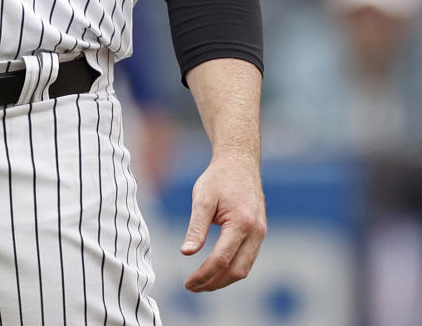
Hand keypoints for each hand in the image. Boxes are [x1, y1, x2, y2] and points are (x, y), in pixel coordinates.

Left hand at [180, 151, 266, 291]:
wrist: (240, 161)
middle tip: (192, 287)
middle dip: (214, 283)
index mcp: (241, 222)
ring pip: (244, 268)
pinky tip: (216, 269)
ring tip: (201, 282)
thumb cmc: (219, 177)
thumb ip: (196, 227)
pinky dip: (232, 269)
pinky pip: (247, 259)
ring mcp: (260, 233)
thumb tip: (186, 253)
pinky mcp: (259, 233)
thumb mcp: (202, 197)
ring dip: (223, 279)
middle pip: (237, 271)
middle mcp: (256, 231)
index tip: (188, 283)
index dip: (204, 274)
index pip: (222, 259)